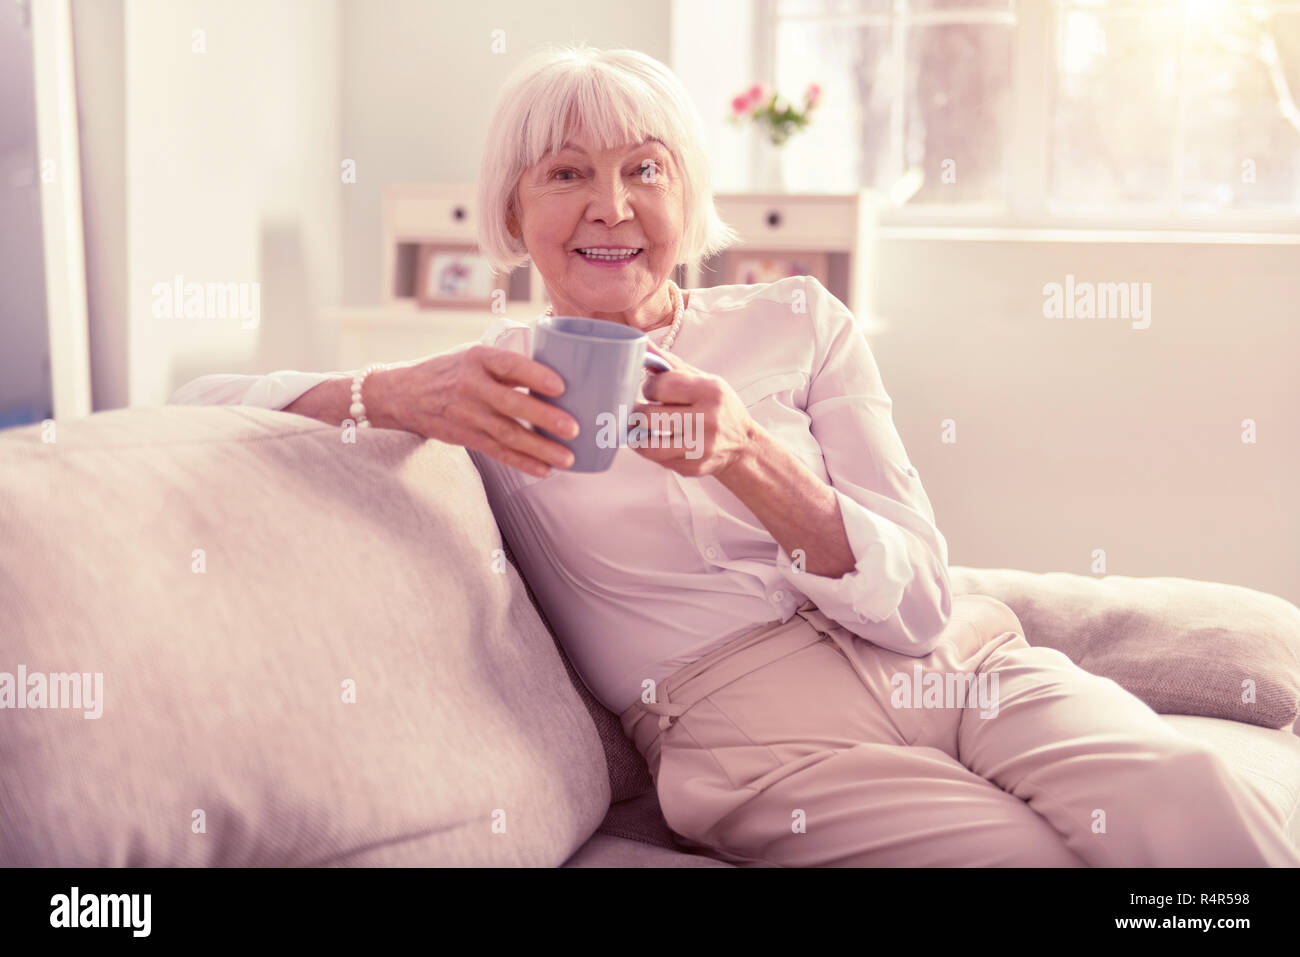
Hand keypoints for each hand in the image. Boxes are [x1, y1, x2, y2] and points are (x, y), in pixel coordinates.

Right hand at [368, 346, 579, 477]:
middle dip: (545, 418)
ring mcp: (467, 415)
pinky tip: (545, 469)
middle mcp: (471, 386)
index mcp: (477, 358)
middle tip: (574, 428)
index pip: (508, 365)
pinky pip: (497, 453)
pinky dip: (522, 462)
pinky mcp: (466, 437)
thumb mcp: (474, 355)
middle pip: (511, 405)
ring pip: (508, 435)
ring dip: (540, 448)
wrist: (404, 395)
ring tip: (568, 458)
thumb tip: (559, 369)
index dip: (535, 376)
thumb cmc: (452, 370)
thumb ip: (508, 364)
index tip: (561, 386)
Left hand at [630, 340, 757, 477]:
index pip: (660, 386)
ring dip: (638, 434)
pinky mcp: (692, 467)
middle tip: (640, 409)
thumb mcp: (702, 379)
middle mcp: (707, 420)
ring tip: (640, 427)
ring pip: (647, 444)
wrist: (743, 444)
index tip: (652, 390)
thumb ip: (670, 364)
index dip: (649, 388)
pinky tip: (656, 441)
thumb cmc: (718, 407)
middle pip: (649, 416)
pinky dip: (650, 449)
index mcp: (709, 392)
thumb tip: (640, 342)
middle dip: (638, 412)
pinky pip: (657, 459)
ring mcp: (699, 447)